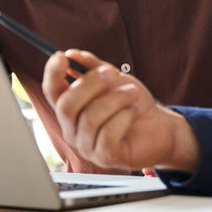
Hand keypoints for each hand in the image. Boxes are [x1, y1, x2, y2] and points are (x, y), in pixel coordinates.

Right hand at [42, 50, 200, 172]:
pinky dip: (123, 118)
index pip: (51, 92)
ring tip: (132, 92)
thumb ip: (93, 67)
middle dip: (90, 85)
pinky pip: (107, 134)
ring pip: (89, 119)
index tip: (61, 57)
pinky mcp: (104, 157)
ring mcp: (86, 146)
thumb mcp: (114, 79)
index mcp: (71, 109)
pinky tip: (132, 113)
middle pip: (66, 106)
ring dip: (114, 99)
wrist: (160, 127)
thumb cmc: (133, 104)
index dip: (52, 74)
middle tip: (111, 73)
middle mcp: (72, 129)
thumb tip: (73, 54)